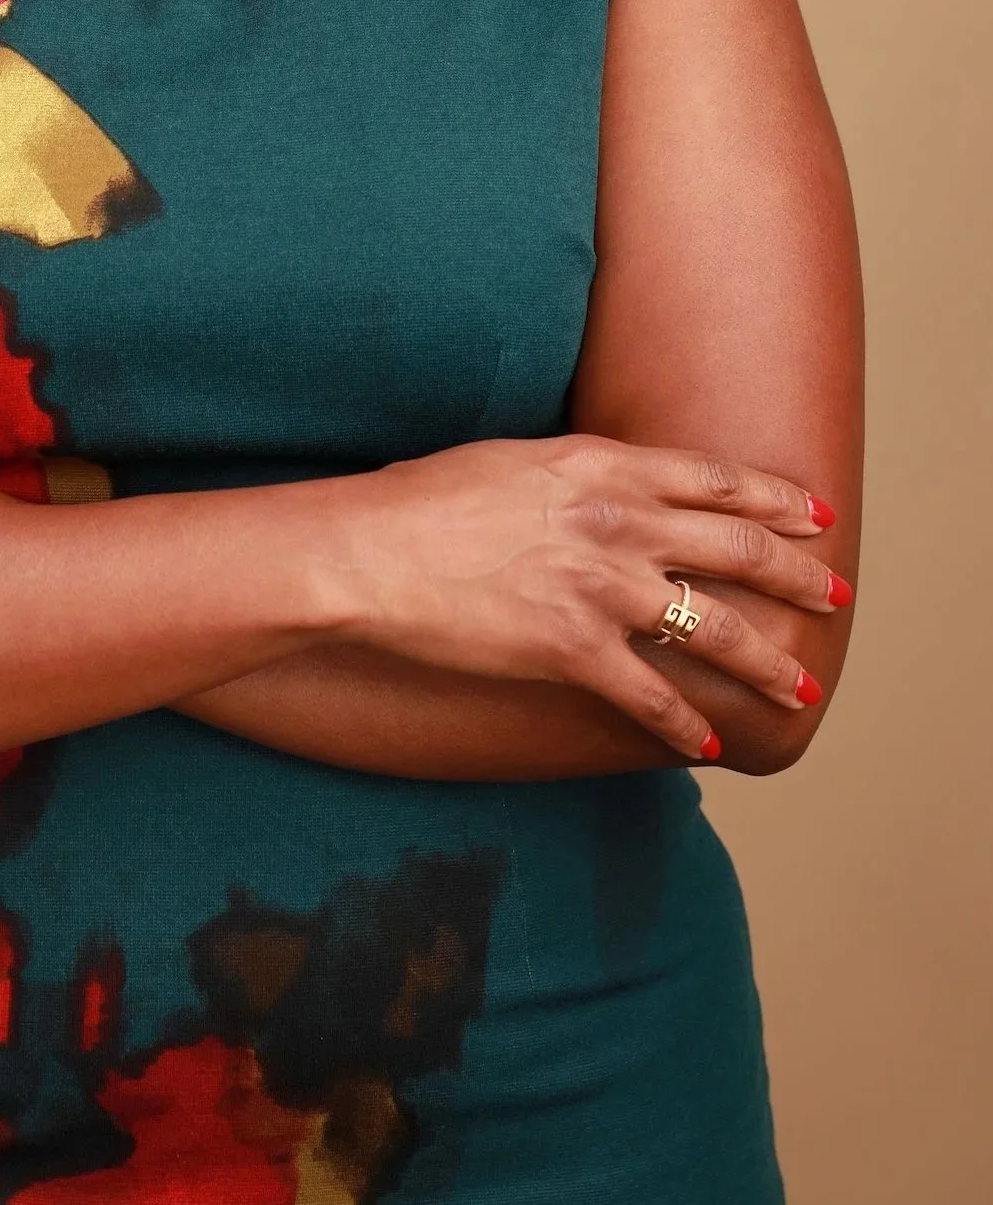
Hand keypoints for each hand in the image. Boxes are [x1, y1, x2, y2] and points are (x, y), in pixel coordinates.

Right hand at [343, 435, 849, 760]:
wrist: (369, 553)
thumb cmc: (421, 500)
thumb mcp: (514, 459)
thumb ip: (578, 475)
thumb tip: (609, 489)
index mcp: (601, 466)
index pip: (717, 479)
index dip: (778, 499)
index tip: (817, 516)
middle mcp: (617, 522)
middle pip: (738, 548)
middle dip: (799, 577)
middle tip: (835, 597)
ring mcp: (600, 587)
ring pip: (716, 628)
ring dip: (767, 663)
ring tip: (799, 687)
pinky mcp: (573, 650)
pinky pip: (652, 696)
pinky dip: (687, 727)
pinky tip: (710, 744)